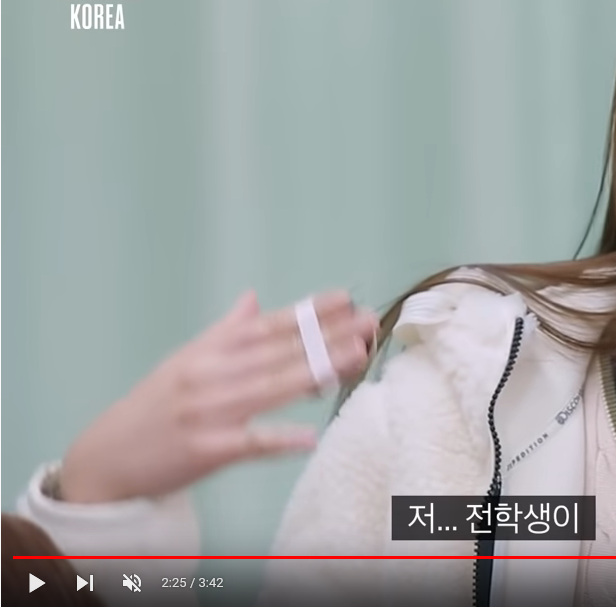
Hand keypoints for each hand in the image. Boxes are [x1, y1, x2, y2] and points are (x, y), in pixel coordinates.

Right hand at [58, 291, 378, 502]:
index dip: (308, 312)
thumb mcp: (185, 361)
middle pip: (278, 353)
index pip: (269, 326)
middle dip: (328, 336)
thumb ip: (224, 331)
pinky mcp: (205, 451)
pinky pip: (248, 444)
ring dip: (316, 373)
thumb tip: (254, 298)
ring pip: (270, 389)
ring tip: (355, 358)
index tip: (347, 298)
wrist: (105, 458)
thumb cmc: (154, 407)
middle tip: (369, 323)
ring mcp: (208, 412)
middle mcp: (210, 375)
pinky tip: (309, 437)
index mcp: (209, 351)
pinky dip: (278, 440)